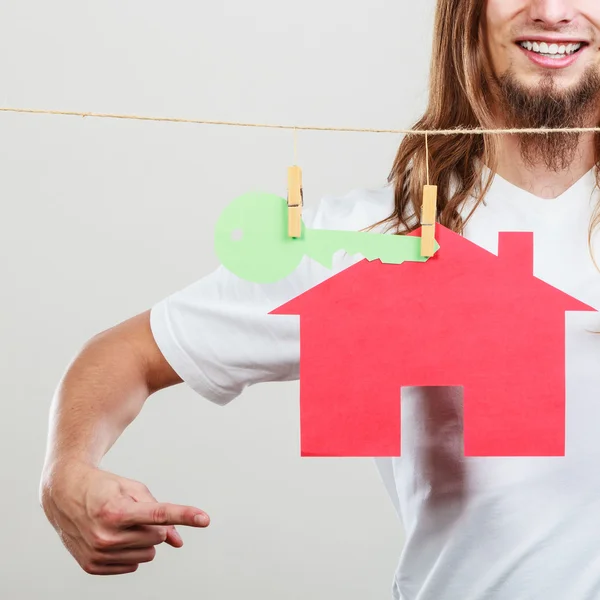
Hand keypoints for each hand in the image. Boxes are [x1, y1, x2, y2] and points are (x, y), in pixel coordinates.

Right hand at [41, 462, 209, 574]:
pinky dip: (131, 552)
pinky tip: (114, 538)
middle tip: (133, 512)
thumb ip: (160, 513)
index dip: (184, 516)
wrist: (64, 494)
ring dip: (143, 539)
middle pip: (157, 536)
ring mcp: (98, 554)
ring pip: (148, 554)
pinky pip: (133, 566)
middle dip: (153, 524)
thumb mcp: (133, 490)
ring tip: (122, 524)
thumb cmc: (104, 488)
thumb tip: (178, 542)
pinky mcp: (93, 566)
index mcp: (116, 511)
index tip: (205, 519)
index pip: (159, 515)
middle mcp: (105, 535)